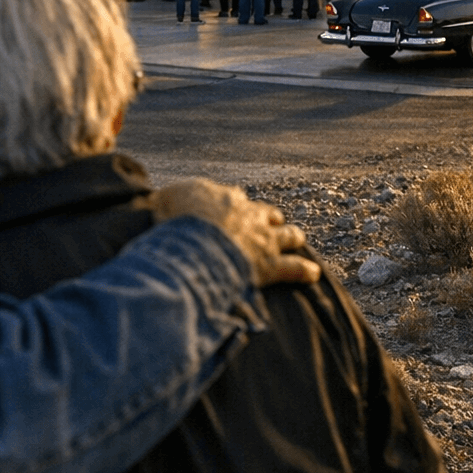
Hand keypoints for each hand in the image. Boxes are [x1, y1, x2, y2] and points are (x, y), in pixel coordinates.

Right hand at [151, 179, 319, 285]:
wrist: (193, 239)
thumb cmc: (175, 220)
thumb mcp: (166, 200)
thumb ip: (171, 200)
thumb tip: (160, 203)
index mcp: (225, 199)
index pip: (236, 199)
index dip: (237, 206)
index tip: (235, 209)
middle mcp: (249, 215)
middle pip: (266, 214)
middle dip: (269, 219)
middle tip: (270, 223)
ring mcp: (262, 238)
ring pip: (287, 234)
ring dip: (291, 237)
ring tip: (296, 239)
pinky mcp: (270, 264)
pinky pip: (294, 267)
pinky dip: (304, 271)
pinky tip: (312, 274)